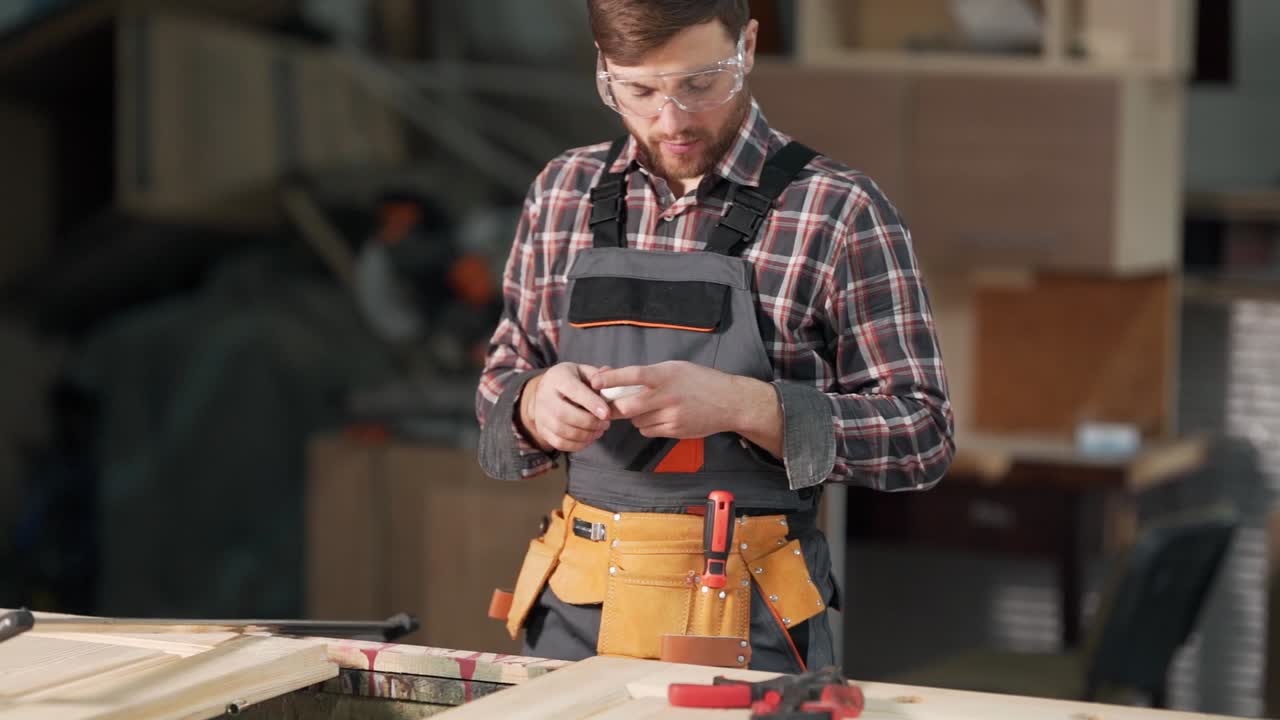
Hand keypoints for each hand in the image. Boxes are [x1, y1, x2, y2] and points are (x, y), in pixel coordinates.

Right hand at [520, 362, 610, 452]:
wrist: (547, 392)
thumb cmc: (571, 380)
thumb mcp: (583, 371)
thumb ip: (597, 375)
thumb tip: (609, 374)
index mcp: (557, 378)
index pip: (573, 391)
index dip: (591, 403)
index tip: (607, 413)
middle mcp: (544, 396)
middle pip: (564, 414)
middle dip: (589, 422)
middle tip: (606, 424)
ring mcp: (541, 415)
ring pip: (562, 431)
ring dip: (586, 435)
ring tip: (600, 431)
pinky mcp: (542, 430)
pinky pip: (559, 443)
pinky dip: (577, 445)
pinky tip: (589, 439)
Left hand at [592, 361, 744, 438]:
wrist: (729, 403)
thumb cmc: (700, 380)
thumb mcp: (675, 368)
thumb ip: (649, 374)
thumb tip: (614, 375)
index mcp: (666, 375)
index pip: (633, 375)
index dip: (611, 379)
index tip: (594, 381)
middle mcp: (667, 396)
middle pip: (628, 407)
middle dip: (615, 407)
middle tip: (609, 404)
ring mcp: (671, 416)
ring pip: (636, 420)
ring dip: (632, 415)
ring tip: (644, 407)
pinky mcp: (674, 430)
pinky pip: (647, 430)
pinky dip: (644, 424)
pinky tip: (656, 416)